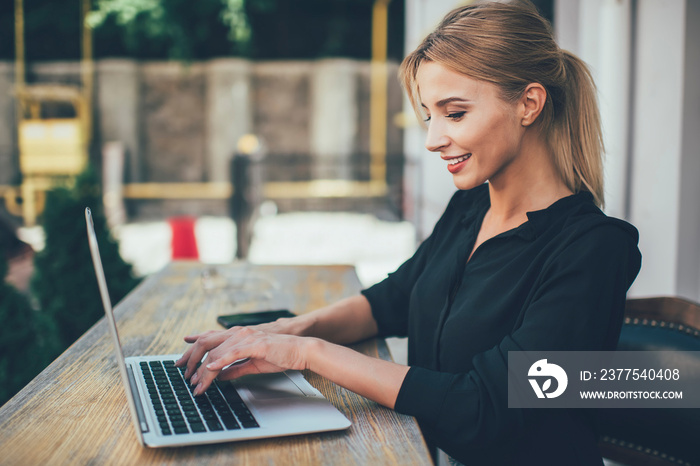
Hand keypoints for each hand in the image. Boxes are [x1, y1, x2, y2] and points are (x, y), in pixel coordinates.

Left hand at [175, 326, 311, 395]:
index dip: (192, 350)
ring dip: (203, 369)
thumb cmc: (280, 355)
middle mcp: (239, 333)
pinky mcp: (254, 344)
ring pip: (216, 352)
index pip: (209, 340)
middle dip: (190, 358)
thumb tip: (220, 375)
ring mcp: (246, 337)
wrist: (299, 351)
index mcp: (238, 336)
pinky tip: (210, 370)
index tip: (181, 362)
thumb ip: (235, 368)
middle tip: (182, 373)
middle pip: (206, 343)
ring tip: (196, 382)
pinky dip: (219, 362)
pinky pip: (232, 353)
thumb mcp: (252, 364)